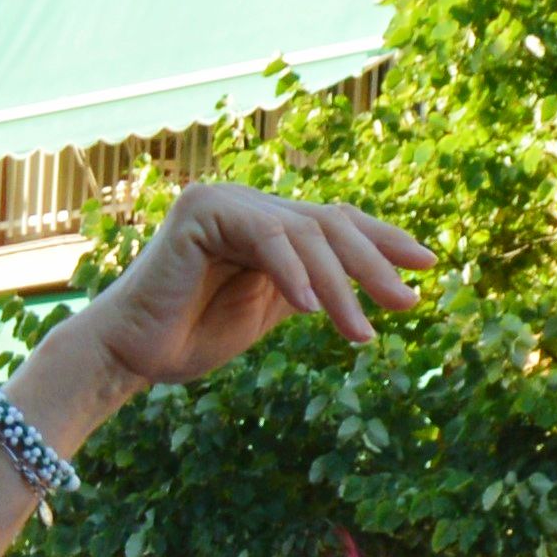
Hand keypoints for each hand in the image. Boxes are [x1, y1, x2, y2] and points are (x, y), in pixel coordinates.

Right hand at [74, 183, 432, 394]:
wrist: (130, 356)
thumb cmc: (190, 340)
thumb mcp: (267, 312)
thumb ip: (309, 287)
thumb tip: (372, 284)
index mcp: (264, 223)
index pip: (334, 223)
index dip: (382, 241)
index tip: (426, 266)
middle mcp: (247, 202)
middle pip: (328, 224)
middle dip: (373, 265)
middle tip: (408, 302)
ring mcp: (224, 200)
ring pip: (304, 234)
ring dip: (339, 286)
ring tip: (361, 333)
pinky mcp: (202, 210)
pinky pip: (265, 237)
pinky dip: (293, 272)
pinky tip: (311, 308)